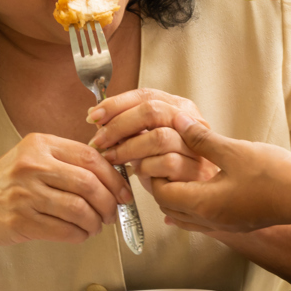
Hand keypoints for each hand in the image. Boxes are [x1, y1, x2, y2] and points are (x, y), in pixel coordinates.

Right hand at [0, 133, 132, 248]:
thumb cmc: (8, 183)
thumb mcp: (34, 158)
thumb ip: (68, 162)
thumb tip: (113, 178)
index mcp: (41, 145)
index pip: (90, 158)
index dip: (114, 178)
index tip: (124, 192)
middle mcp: (32, 166)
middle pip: (88, 184)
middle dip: (109, 203)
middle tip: (113, 213)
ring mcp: (25, 194)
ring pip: (79, 210)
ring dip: (95, 222)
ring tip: (96, 226)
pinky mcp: (20, 220)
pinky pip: (64, 230)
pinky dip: (79, 235)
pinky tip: (80, 234)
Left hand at [87, 89, 216, 194]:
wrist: (192, 195)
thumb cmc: (168, 167)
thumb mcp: (145, 142)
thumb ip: (126, 127)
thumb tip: (95, 115)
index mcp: (180, 108)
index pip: (146, 95)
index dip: (116, 104)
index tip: (93, 115)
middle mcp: (192, 122)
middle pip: (152, 111)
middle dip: (119, 125)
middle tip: (99, 140)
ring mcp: (196, 145)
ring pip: (158, 137)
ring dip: (128, 148)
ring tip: (112, 158)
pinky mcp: (196, 170)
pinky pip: (166, 163)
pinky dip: (146, 168)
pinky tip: (138, 173)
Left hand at [151, 114, 290, 232]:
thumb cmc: (276, 175)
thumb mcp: (235, 150)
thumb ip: (201, 138)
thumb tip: (177, 121)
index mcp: (204, 204)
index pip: (162, 193)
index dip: (153, 173)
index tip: (154, 153)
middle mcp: (210, 221)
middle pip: (169, 208)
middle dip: (161, 186)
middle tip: (161, 161)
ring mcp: (224, 226)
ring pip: (185, 217)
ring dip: (176, 197)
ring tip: (177, 173)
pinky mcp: (237, 224)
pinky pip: (202, 221)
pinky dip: (192, 207)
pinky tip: (197, 193)